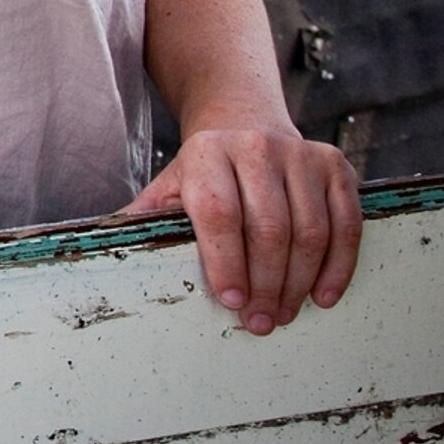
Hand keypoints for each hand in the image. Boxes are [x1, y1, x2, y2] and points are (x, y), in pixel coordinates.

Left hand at [123, 127, 361, 333]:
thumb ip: (145, 219)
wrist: (245, 122)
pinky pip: (346, 223)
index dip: (226, 263)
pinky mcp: (335, 166)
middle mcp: (256, 147)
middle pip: (268, 229)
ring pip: (309, 231)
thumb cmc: (204, 172)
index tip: (232, 303)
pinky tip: (322, 294)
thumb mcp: (170, 186)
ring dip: (299, 283)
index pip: (219, 214)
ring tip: (284, 313)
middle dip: (265, 285)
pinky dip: (338, 265)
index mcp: (207, 152)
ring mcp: (301, 154)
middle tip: (260, 321)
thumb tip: (97, 252)